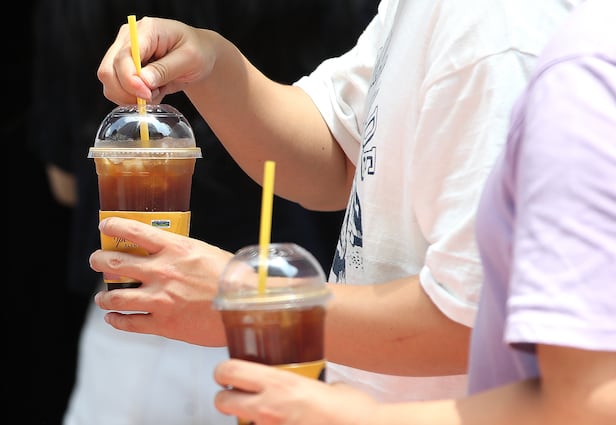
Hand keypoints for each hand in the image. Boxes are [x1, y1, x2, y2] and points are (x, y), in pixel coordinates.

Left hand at [90, 216, 232, 345]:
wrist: (246, 306)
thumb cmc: (232, 277)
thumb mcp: (206, 253)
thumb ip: (181, 252)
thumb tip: (165, 251)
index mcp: (175, 249)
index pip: (134, 232)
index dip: (114, 227)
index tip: (104, 226)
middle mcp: (162, 272)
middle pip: (115, 263)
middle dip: (99, 261)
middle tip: (96, 261)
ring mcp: (160, 299)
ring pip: (115, 296)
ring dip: (104, 296)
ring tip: (102, 296)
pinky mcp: (163, 324)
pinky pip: (129, 323)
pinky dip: (117, 320)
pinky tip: (113, 318)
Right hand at [97, 16, 216, 104]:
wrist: (200, 55)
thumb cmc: (198, 51)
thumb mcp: (190, 59)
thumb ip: (166, 69)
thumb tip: (143, 81)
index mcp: (146, 31)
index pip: (124, 56)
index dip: (130, 80)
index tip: (147, 94)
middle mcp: (128, 40)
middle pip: (108, 71)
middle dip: (127, 92)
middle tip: (151, 99)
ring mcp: (124, 55)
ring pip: (110, 83)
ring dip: (130, 97)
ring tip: (156, 93)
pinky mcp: (125, 70)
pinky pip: (118, 90)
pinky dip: (133, 99)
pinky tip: (152, 94)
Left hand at [214, 359, 377, 424]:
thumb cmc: (353, 412)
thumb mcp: (331, 387)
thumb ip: (311, 385)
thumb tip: (311, 388)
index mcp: (280, 383)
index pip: (230, 371)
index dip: (224, 371)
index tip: (229, 373)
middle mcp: (268, 409)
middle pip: (221, 402)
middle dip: (226, 399)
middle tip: (238, 397)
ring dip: (248, 421)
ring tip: (270, 418)